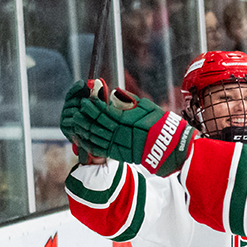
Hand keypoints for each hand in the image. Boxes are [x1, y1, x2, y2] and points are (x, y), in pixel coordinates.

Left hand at [59, 80, 192, 174]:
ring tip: (77, 122)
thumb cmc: (159, 123)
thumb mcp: (146, 106)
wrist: (168, 146)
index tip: (86, 100)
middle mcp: (120, 132)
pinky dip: (90, 144)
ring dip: (84, 129)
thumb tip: (114, 92)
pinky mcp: (119, 154)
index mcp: (126, 120)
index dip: (93, 106)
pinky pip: (100, 149)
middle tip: (78, 109)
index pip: (104, 112)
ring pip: (96, 137)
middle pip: (97, 124)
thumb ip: (129, 99)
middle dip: (85, 116)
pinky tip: (84, 138)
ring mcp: (118, 144)